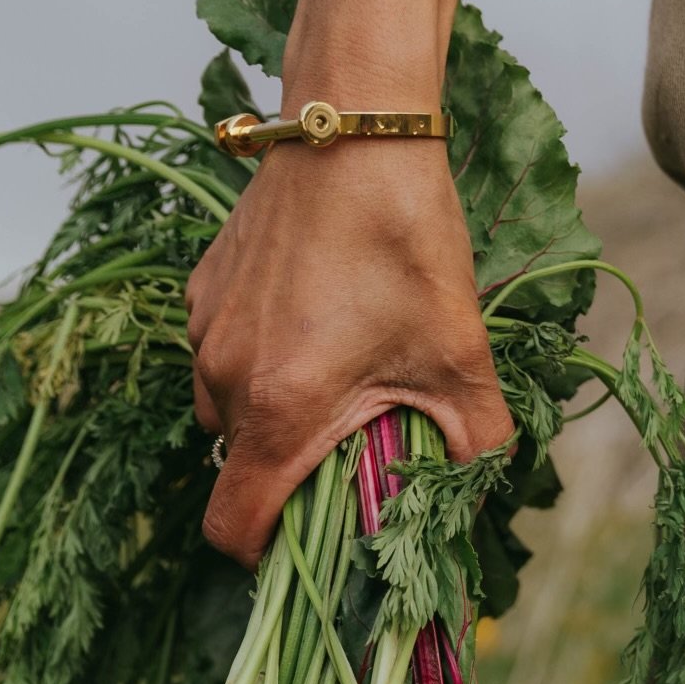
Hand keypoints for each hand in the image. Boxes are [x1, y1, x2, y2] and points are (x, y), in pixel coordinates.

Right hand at [187, 126, 512, 564]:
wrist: (352, 127)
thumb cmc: (405, 242)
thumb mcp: (460, 356)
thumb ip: (474, 444)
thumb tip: (480, 492)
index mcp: (278, 411)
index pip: (233, 529)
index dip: (267, 556)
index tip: (310, 546)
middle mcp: (225, 377)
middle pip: (235, 469)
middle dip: (286, 477)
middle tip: (350, 449)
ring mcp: (206, 329)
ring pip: (226, 410)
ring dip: (271, 416)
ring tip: (336, 380)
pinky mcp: (204, 287)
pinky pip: (221, 353)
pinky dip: (259, 361)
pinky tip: (315, 323)